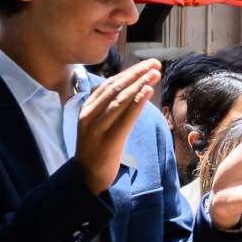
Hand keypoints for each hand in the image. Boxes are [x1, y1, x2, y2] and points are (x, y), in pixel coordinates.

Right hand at [74, 59, 161, 194]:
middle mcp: (90, 115)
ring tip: (155, 73)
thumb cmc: (95, 151)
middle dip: (137, 74)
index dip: (128, 73)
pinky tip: (147, 90)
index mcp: (86, 110)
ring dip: (140, 83)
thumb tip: (118, 91)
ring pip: (121, 99)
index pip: (109, 85)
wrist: (86, 178)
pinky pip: (125, 118)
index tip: (145, 65)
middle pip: (116, 88)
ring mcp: (97, 128)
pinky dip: (137, 102)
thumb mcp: (95, 126)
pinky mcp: (108, 140)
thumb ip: (104, 109)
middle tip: (155, 63)